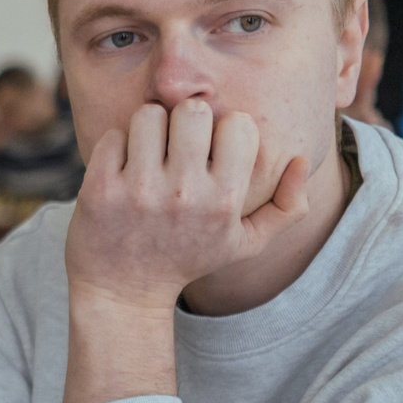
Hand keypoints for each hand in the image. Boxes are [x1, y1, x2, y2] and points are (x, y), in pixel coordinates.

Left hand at [65, 101, 311, 313]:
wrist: (122, 292)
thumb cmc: (187, 258)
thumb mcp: (244, 244)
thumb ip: (287, 207)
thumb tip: (302, 160)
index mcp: (224, 202)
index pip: (238, 124)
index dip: (226, 130)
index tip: (212, 151)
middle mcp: (184, 194)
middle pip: (194, 111)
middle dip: (186, 121)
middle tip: (177, 145)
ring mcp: (139, 191)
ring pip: (150, 115)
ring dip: (149, 129)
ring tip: (150, 154)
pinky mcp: (99, 189)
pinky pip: (113, 136)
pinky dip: (116, 147)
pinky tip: (122, 170)